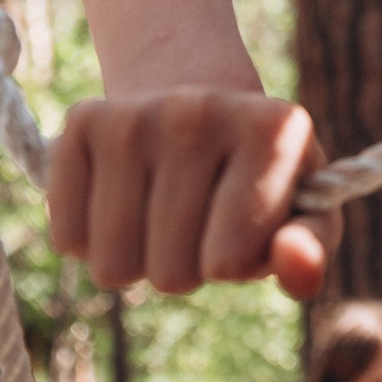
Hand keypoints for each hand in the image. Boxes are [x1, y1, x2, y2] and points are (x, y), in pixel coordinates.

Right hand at [48, 88, 340, 297]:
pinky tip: (123, 198)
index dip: (235, 264)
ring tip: (164, 209)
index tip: (245, 225)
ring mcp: (137, 113)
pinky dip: (91, 240)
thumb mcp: (305, 210)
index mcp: (273, 130)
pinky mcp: (83, 121)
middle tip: (201, 217)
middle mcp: (203, 109)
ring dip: (138, 259)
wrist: (200, 108)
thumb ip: (312, 246)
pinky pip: (68, 239)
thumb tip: (298, 266)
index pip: (229, 263)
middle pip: (170, 273)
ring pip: (113, 268)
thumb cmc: (259, 177)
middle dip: (186, 265)